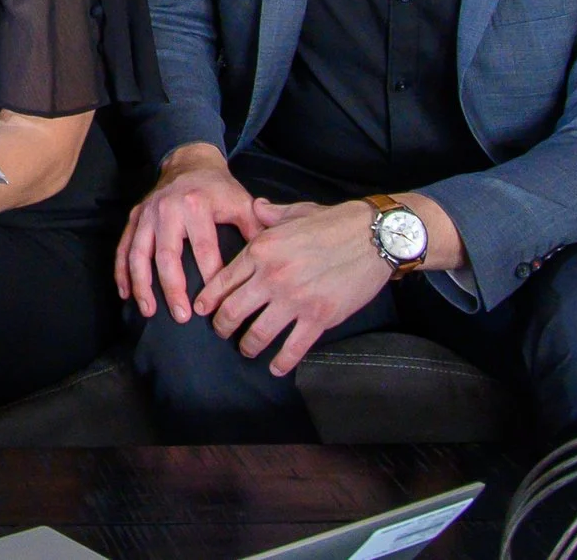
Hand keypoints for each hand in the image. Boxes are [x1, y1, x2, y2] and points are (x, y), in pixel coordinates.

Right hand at [115, 144, 259, 322]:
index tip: (217, 304)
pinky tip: (125, 294)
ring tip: (149, 312)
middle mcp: (167, 209)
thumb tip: (270, 261)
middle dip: (173, 288)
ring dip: (142, 285)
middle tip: (182, 317)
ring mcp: (147, 214)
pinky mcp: (134, 217)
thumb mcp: (241, 201)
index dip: (210, 278)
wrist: (188, 161)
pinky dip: (122, 272)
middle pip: (167, 255)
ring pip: (138, 253)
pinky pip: (123, 247)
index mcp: (197, 205)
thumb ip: (255, 230)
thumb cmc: (218, 188)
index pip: (203, 248)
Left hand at [195, 198, 388, 376]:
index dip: (209, 299)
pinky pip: (294, 347)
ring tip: (246, 349)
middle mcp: (272, 277)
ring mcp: (295, 299)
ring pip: (259, 333)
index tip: (202, 310)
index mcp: (261, 249)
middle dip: (222, 326)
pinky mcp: (319, 317)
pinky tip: (276, 368)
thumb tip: (255, 207)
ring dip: (248, 346)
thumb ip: (269, 214)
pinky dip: (282, 362)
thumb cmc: (334, 222)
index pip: (223, 281)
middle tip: (222, 332)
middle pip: (233, 311)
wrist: (373, 236)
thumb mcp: (295, 212)